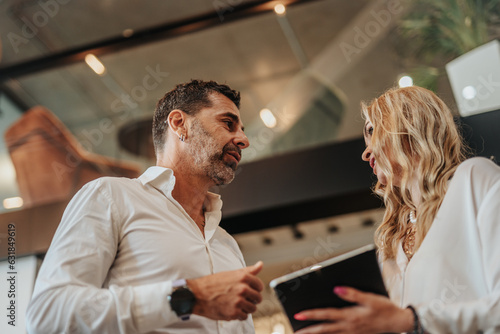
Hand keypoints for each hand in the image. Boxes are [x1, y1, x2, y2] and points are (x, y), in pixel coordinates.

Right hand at [187, 261, 263, 320]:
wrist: (197, 294)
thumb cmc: (213, 283)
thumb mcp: (231, 273)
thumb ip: (248, 271)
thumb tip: (260, 264)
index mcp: (243, 277)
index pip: (259, 286)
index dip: (255, 289)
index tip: (249, 291)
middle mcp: (243, 289)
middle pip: (258, 298)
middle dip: (251, 299)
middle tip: (242, 298)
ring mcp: (239, 301)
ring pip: (252, 308)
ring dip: (246, 308)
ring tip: (237, 304)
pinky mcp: (234, 313)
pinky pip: (244, 316)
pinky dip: (239, 315)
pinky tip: (232, 309)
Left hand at [293, 286, 413, 333]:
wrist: (399, 323)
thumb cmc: (385, 309)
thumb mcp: (370, 298)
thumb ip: (352, 294)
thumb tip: (336, 288)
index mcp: (351, 316)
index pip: (326, 315)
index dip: (311, 315)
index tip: (298, 314)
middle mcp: (349, 326)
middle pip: (325, 330)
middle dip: (309, 330)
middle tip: (295, 331)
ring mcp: (353, 333)